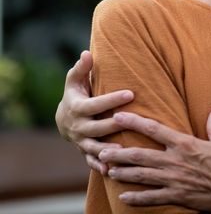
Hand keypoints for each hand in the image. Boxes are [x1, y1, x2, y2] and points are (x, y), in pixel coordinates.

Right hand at [55, 50, 133, 173]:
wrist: (64, 118)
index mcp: (77, 108)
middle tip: (133, 120)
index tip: (130, 93)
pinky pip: (92, 160)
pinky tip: (112, 170)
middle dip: (114, 125)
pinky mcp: (85, 151)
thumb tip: (87, 53)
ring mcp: (81, 141)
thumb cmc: (76, 93)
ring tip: (125, 151)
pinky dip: (100, 165)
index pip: (95, 104)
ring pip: (94, 147)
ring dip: (109, 150)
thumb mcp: (75, 80)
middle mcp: (78, 127)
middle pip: (97, 127)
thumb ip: (82, 68)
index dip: (111, 99)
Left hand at [99, 109, 210, 210]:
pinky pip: (151, 198)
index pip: (155, 129)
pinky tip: (123, 196)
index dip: (135, 122)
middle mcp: (176, 161)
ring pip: (141, 175)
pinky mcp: (179, 197)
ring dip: (122, 172)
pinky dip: (135, 198)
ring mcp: (175, 180)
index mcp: (187, 144)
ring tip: (107, 169)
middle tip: (101, 149)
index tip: (119, 116)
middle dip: (119, 152)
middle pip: (140, 154)